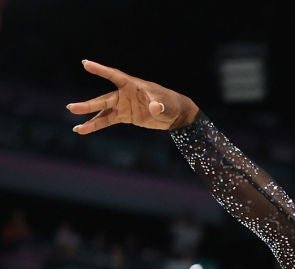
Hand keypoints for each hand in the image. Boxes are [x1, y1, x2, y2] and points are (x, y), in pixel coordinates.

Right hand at [66, 59, 199, 134]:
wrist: (174, 114)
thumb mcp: (166, 104)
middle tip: (71, 108)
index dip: (101, 70)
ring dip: (89, 118)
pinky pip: (107, 120)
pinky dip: (96, 125)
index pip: (114, 75)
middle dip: (89, 105)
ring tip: (76, 128)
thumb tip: (155, 108)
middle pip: (104, 99)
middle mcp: (124, 94)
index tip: (85, 63)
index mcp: (133, 85)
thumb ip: (159, 105)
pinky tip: (82, 129)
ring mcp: (123, 105)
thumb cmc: (171, 103)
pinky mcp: (125, 116)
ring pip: (102, 111)